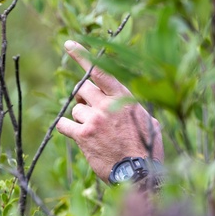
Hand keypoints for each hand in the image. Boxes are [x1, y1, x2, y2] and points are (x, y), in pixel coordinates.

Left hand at [55, 40, 163, 181]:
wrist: (139, 172)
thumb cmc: (148, 148)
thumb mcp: (150, 122)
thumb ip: (136, 110)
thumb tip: (133, 109)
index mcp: (125, 98)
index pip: (101, 71)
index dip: (83, 56)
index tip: (68, 43)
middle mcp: (108, 105)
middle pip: (82, 88)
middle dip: (83, 97)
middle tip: (89, 108)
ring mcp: (94, 119)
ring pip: (75, 109)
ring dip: (80, 117)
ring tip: (93, 132)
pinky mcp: (83, 136)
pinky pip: (64, 124)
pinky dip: (66, 127)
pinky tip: (77, 135)